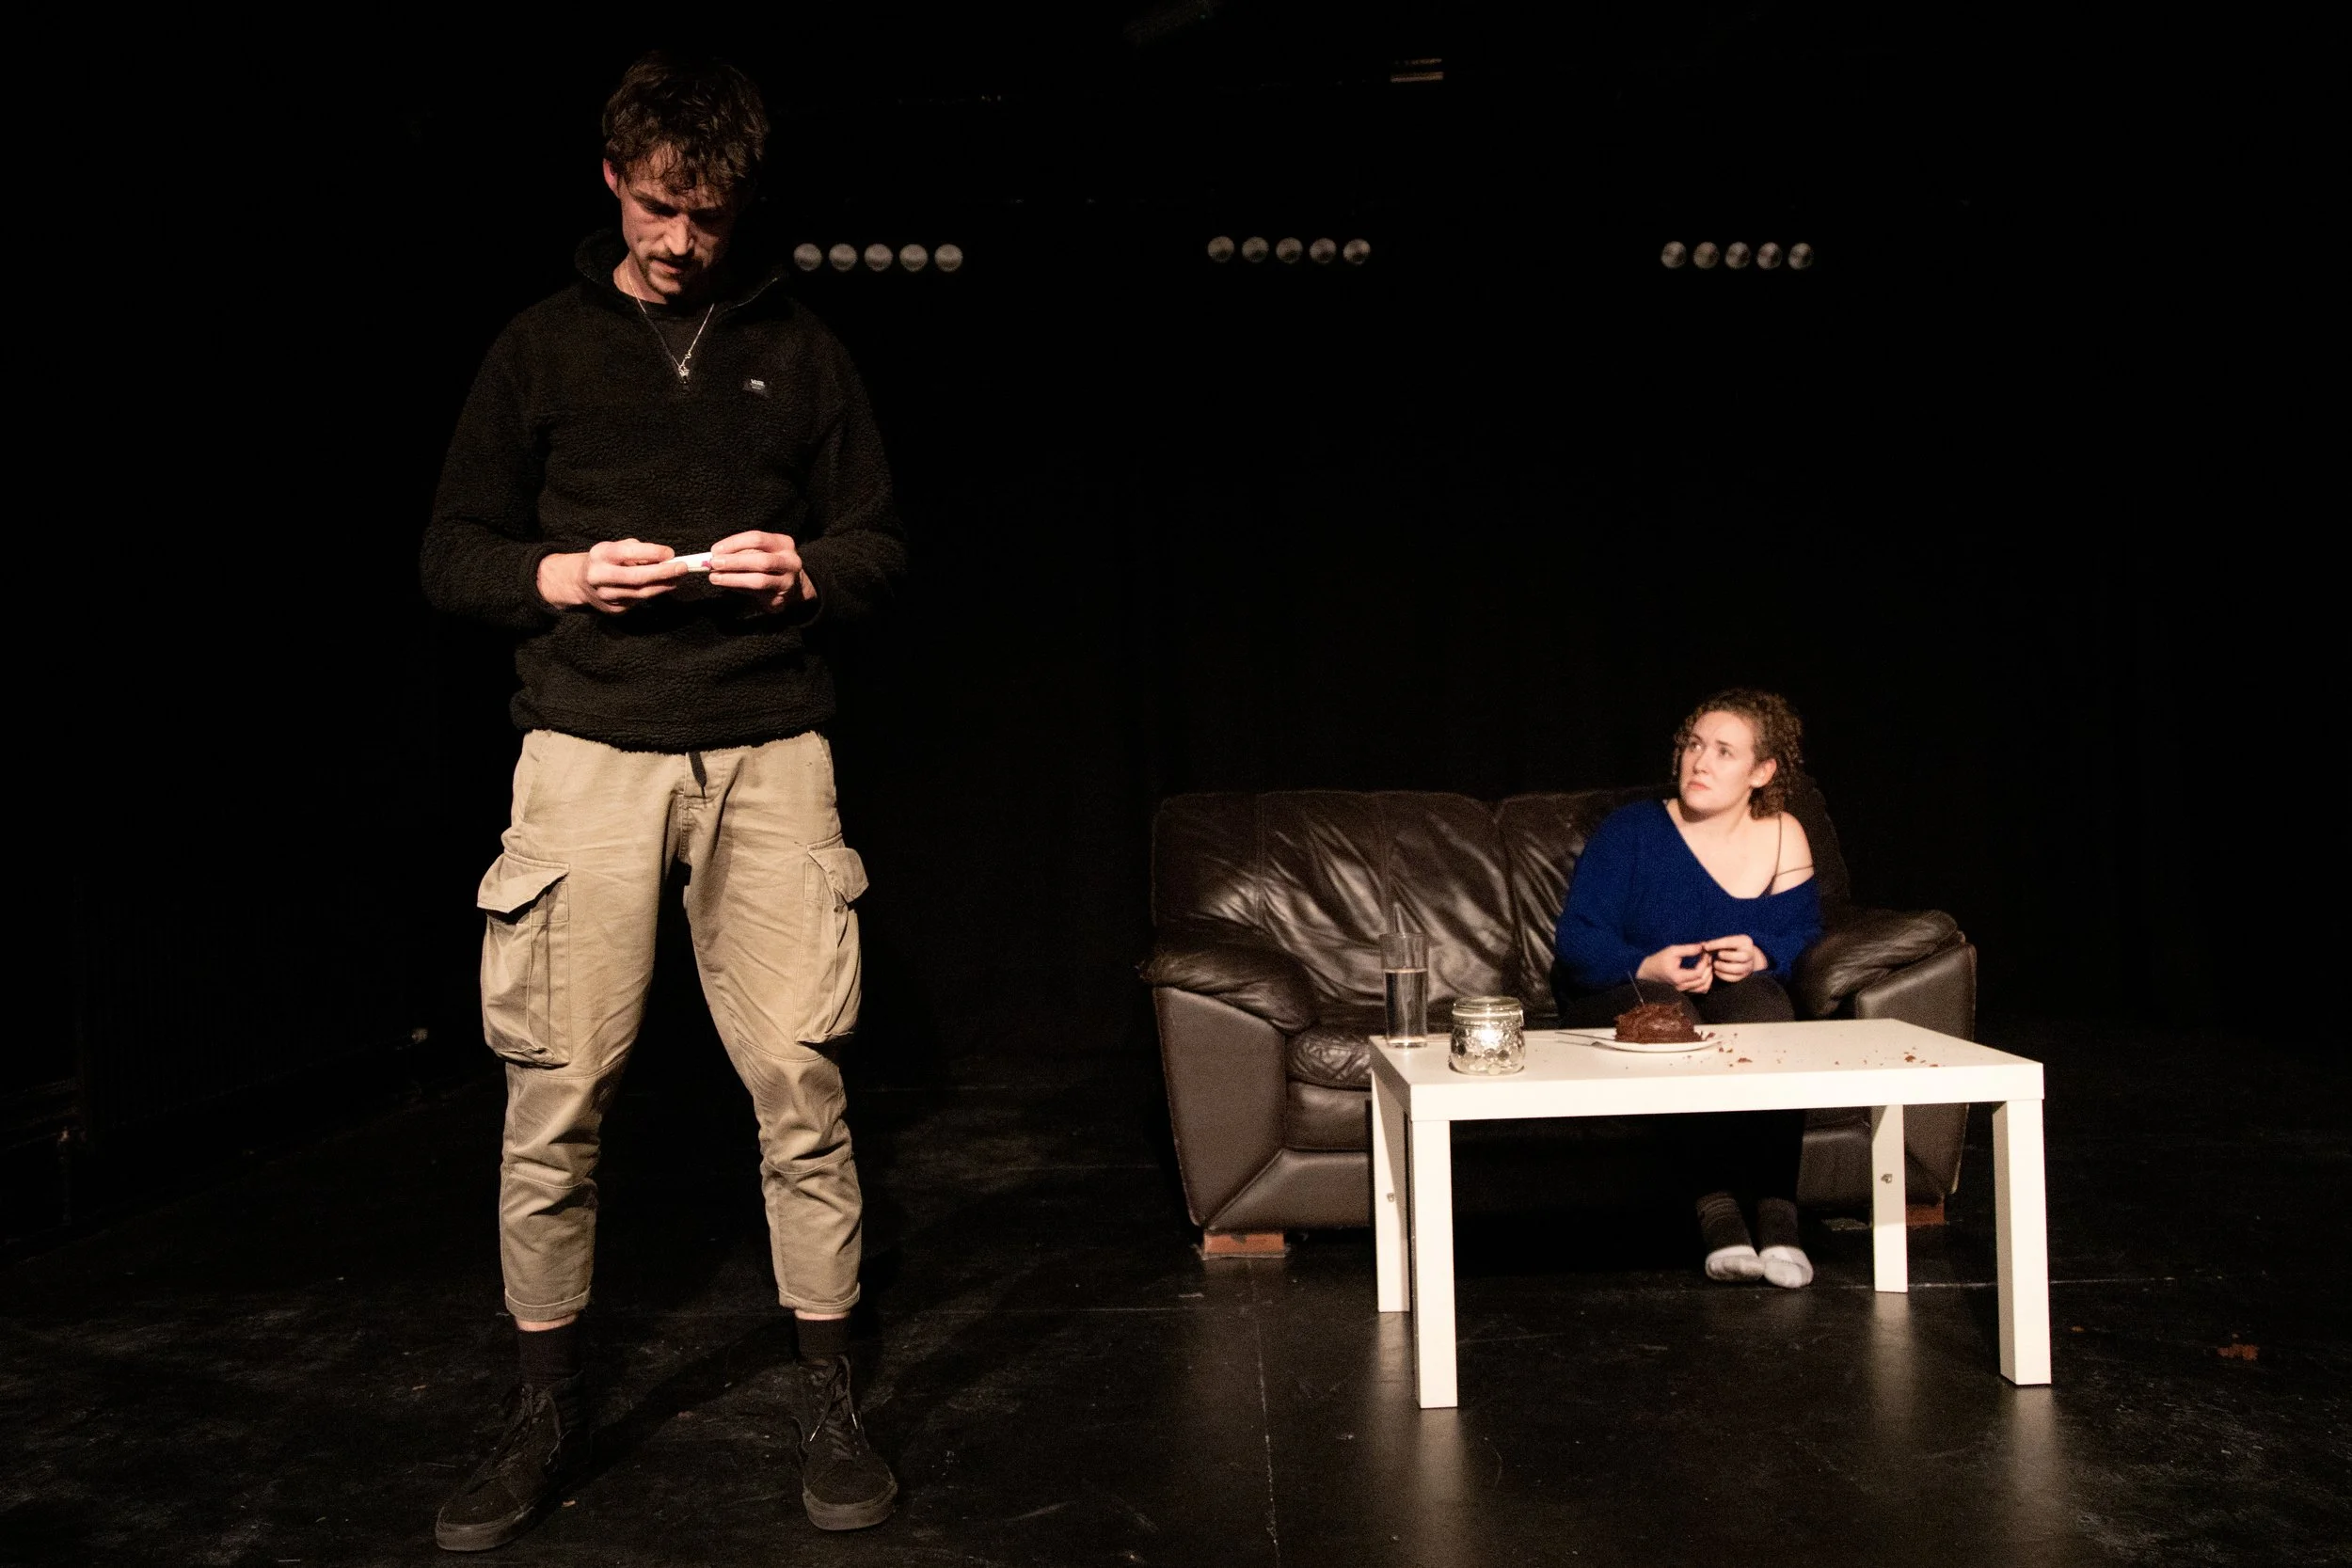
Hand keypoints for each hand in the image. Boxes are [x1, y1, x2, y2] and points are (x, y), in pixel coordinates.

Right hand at [538, 539, 686, 613]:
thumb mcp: (616, 548)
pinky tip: (663, 586)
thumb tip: (666, 558)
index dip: (651, 552)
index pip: (628, 552)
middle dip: (663, 573)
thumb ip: (638, 551)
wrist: (579, 582)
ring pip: (641, 593)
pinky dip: (653, 592)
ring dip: (663, 585)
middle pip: (636, 577)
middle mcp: (599, 576)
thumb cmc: (605, 560)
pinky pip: (638, 601)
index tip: (670, 553)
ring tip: (679, 577)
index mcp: (600, 555)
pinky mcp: (613, 609)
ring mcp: (605, 595)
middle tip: (683, 568)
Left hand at [707, 530, 815, 613]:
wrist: (795, 587)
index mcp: (783, 543)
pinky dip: (740, 589)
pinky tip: (728, 586)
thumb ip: (742, 553)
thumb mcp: (762, 552)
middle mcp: (790, 561)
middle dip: (734, 561)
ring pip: (759, 580)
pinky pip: (757, 593)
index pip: (756, 538)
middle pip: (760, 560)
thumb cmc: (771, 566)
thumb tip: (715, 557)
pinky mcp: (781, 597)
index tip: (715, 550)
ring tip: (715, 578)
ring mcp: (788, 581)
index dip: (734, 543)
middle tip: (714, 564)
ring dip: (733, 578)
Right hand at [1637, 942, 1713, 993]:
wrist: (1648, 971)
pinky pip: (1700, 990)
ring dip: (1709, 976)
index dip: (1704, 962)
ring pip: (1704, 988)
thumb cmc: (1659, 960)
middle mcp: (1681, 986)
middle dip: (1708, 968)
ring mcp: (1683, 990)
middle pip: (1703, 981)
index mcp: (1678, 977)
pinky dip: (1705, 982)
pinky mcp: (1685, 991)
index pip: (1698, 973)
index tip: (1705, 953)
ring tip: (1707, 965)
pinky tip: (1704, 973)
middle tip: (1708, 957)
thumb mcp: (1672, 951)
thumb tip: (1703, 946)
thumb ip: (1688, 949)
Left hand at [1703, 934, 1766, 981]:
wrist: (1741, 957)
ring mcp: (1748, 966)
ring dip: (1723, 967)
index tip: (1705, 947)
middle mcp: (1750, 953)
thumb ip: (1714, 944)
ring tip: (1715, 964)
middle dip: (1725, 957)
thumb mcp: (1725, 942)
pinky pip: (1734, 978)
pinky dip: (1723, 975)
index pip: (1730, 942)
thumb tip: (1703, 946)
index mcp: (1745, 941)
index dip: (1716, 944)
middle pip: (1741, 957)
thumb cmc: (1729, 947)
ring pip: (1737, 969)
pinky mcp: (1744, 975)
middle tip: (1715, 957)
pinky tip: (1716, 971)